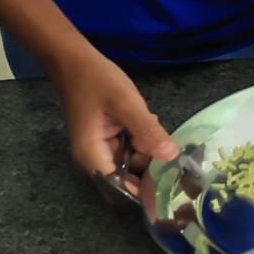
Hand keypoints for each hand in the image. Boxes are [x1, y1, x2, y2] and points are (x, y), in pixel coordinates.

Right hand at [50, 45, 175, 187]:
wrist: (73, 61)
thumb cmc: (96, 80)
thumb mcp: (126, 103)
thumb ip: (147, 131)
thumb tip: (170, 157)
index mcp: (93, 157)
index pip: (122, 190)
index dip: (146, 193)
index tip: (173, 187)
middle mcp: (93, 160)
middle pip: (128, 180)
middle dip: (152, 171)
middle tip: (179, 160)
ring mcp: (99, 151)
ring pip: (131, 165)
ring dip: (148, 154)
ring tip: (161, 134)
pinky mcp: (105, 141)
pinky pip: (128, 151)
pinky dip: (141, 143)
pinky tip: (149, 126)